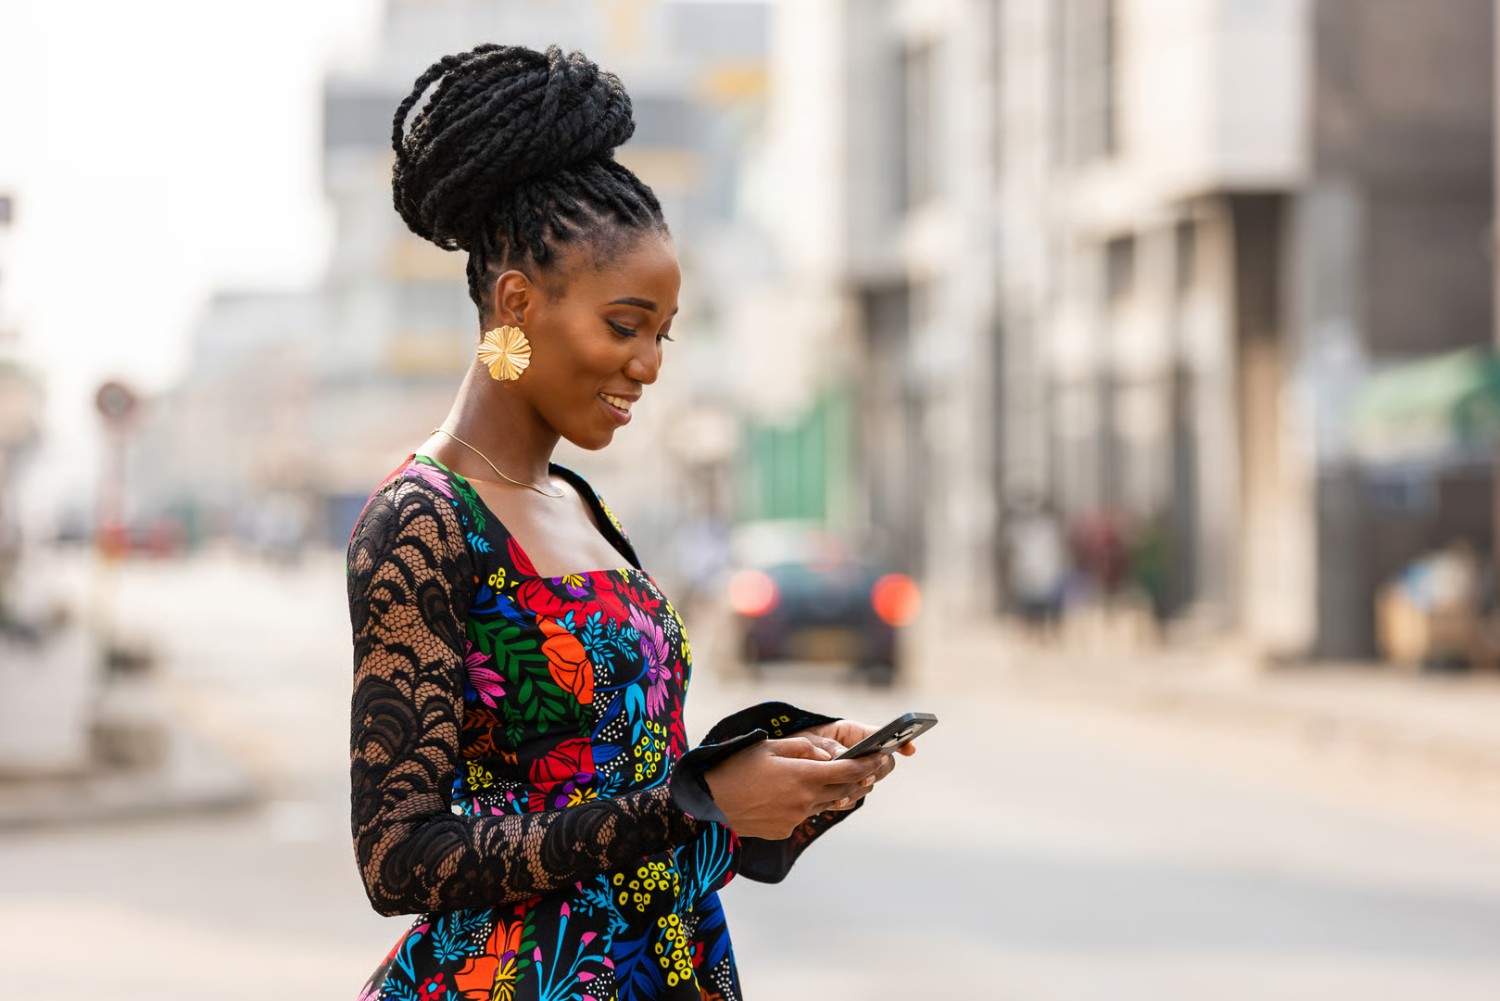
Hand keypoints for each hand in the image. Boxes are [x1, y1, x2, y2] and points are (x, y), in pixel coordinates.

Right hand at [700, 735, 886, 839]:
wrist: (709, 804)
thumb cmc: (736, 768)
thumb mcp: (768, 747)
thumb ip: (802, 749)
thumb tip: (828, 756)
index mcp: (802, 777)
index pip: (846, 770)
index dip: (867, 764)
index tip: (881, 757)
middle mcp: (804, 801)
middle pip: (843, 789)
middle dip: (860, 778)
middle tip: (874, 768)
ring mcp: (795, 819)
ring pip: (826, 802)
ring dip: (839, 791)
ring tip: (850, 780)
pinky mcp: (784, 830)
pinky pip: (806, 813)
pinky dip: (812, 802)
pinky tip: (806, 794)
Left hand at [795, 719, 914, 806]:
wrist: (781, 762)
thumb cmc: (796, 743)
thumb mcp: (808, 739)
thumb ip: (826, 746)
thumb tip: (841, 757)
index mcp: (852, 733)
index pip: (882, 735)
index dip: (900, 741)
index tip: (910, 750)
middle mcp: (858, 753)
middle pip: (882, 763)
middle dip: (875, 770)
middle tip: (863, 777)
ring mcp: (854, 772)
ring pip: (869, 783)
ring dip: (859, 788)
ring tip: (844, 793)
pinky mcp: (845, 788)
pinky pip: (854, 796)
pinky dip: (847, 800)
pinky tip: (835, 801)